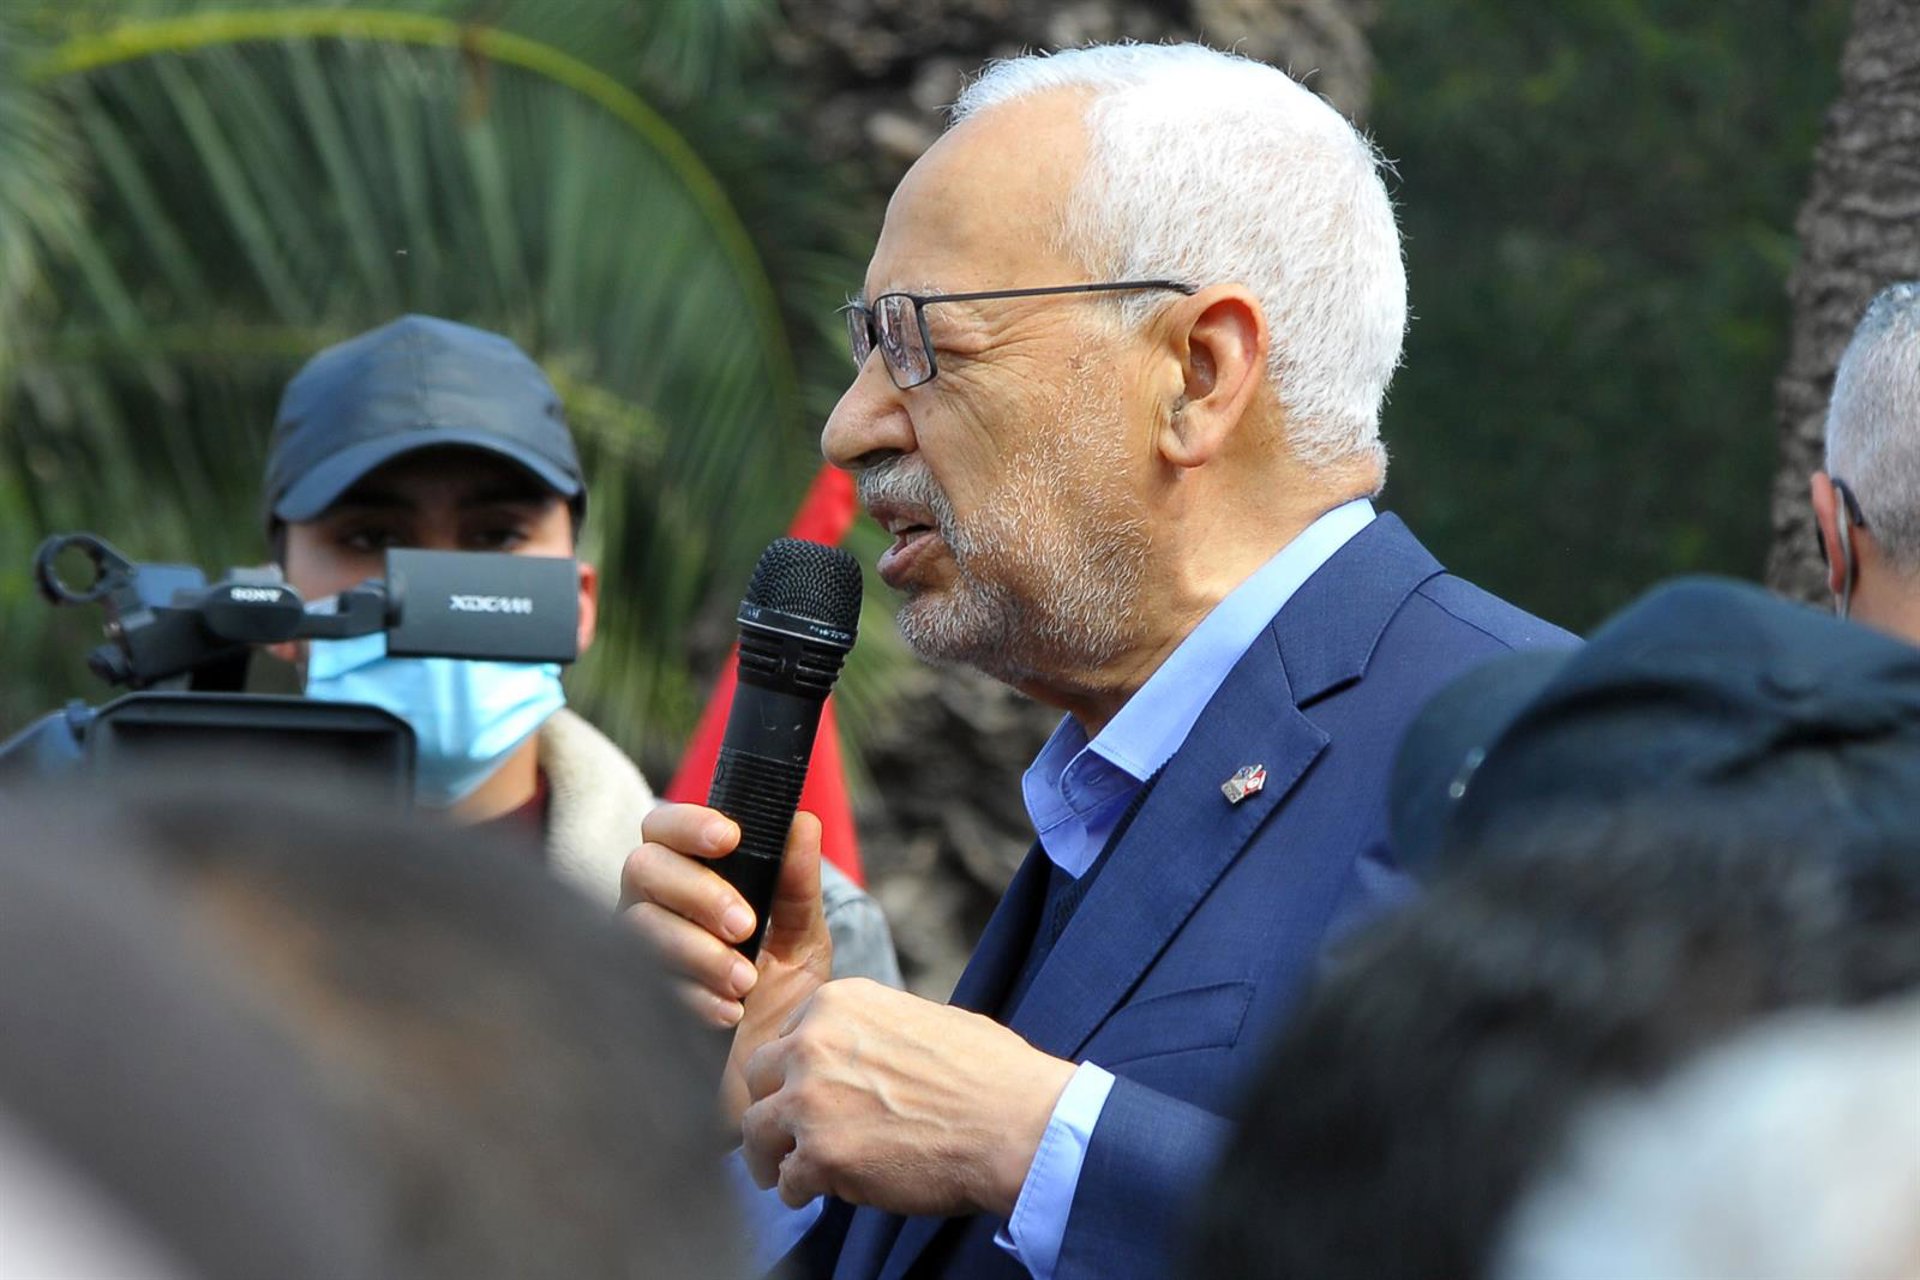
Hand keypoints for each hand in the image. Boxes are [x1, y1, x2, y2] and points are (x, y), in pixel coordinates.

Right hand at [621, 804, 833, 1123]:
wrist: (764, 1082)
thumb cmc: (781, 1001)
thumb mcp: (802, 941)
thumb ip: (798, 885)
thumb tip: (801, 821)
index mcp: (688, 879)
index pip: (664, 828)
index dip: (689, 824)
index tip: (730, 838)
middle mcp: (648, 907)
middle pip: (643, 866)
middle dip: (697, 891)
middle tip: (745, 925)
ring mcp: (628, 955)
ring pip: (637, 924)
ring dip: (695, 948)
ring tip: (744, 982)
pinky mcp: (623, 1001)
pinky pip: (638, 982)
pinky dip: (688, 994)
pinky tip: (727, 1013)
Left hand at [740, 979, 1076, 1216]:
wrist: (1016, 1123)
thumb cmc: (989, 1073)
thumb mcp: (924, 1018)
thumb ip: (875, 1030)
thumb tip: (866, 1050)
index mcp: (839, 1003)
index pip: (787, 1035)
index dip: (794, 1069)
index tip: (804, 1091)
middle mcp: (813, 1044)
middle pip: (759, 1077)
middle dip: (772, 1105)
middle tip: (785, 1133)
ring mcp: (812, 1101)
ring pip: (755, 1131)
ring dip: (770, 1154)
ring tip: (784, 1173)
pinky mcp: (821, 1156)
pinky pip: (786, 1181)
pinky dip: (800, 1191)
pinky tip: (820, 1193)